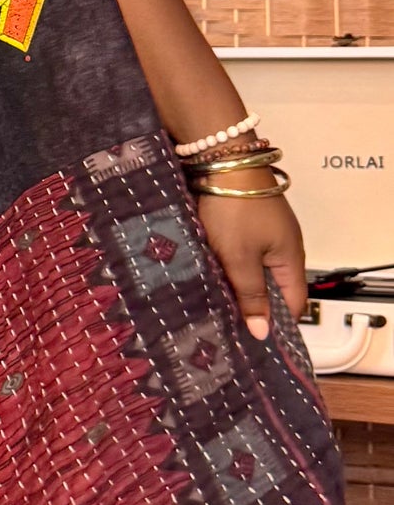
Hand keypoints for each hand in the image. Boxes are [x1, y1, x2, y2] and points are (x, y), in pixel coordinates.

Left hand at [195, 164, 306, 340]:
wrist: (222, 160)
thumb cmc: (234, 210)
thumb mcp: (240, 257)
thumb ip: (250, 294)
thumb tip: (263, 332)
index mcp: (290, 258)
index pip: (293, 303)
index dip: (278, 324)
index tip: (255, 344)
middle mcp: (283, 246)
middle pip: (273, 288)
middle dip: (253, 309)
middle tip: (228, 332)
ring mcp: (264, 233)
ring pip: (254, 271)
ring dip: (238, 288)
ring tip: (216, 311)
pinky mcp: (246, 223)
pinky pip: (241, 255)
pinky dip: (229, 268)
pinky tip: (210, 279)